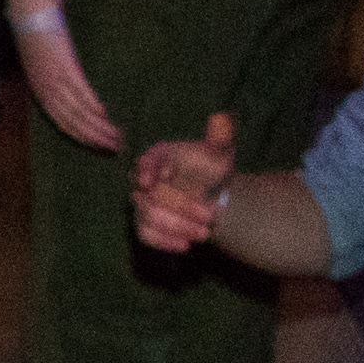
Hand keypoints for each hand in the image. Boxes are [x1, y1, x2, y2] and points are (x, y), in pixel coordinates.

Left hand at [18, 22, 122, 154]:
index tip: (101, 149)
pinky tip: (105, 113)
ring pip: (78, 111)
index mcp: (41, 94)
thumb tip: (75, 95)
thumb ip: (56, 83)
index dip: (82, 139)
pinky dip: (92, 105)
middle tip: (117, 148)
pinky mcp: (64, 66)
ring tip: (117, 135)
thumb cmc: (39, 39)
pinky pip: (79, 91)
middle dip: (95, 138)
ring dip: (99, 126)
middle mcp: (46, 92)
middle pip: (73, 123)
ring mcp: (55, 80)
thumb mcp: (44, 67)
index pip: (62, 125)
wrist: (31, 15)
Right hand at [130, 112, 237, 253]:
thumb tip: (221, 118)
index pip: (146, 161)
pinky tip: (186, 245)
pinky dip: (165, 241)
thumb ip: (219, 138)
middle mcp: (144, 179)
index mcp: (158, 156)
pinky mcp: (145, 224)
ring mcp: (142, 203)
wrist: (211, 194)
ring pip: (148, 217)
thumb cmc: (210, 169)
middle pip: (150, 195)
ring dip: (176, 227)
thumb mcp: (219, 152)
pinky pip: (146, 235)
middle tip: (210, 216)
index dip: (147, 170)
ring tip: (205, 233)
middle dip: (180, 208)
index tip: (153, 180)